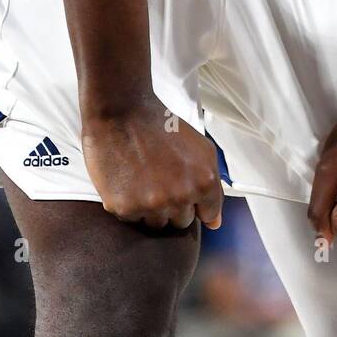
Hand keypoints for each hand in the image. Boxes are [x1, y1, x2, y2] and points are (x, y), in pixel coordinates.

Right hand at [82, 97, 223, 230]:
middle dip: (173, 205)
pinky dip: (129, 204)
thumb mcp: (202, 149)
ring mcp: (151, 205)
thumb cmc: (162, 128)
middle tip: (160, 179)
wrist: (123, 113)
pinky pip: (131, 219)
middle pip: (180, 222)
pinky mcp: (124, 208)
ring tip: (143, 179)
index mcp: (203, 183)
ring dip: (151, 208)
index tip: (183, 188)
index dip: (195, 201)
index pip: (207, 215)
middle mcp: (180, 197)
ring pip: (155, 224)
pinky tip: (128, 181)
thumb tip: (214, 223)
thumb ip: (214, 186)